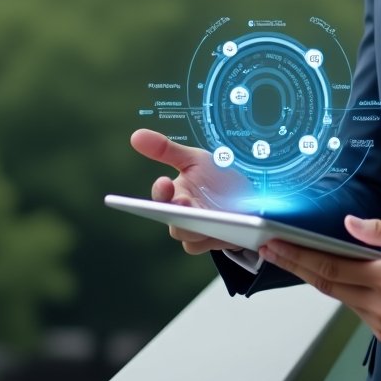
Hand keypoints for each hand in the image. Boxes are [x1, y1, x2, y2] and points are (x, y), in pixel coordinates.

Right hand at [129, 128, 249, 254]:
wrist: (245, 194)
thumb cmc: (214, 176)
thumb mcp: (194, 159)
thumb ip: (166, 150)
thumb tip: (135, 135)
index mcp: (174, 195)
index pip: (161, 197)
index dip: (161, 192)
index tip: (165, 182)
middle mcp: (183, 217)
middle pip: (174, 223)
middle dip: (179, 214)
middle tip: (185, 202)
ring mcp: (199, 232)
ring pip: (189, 239)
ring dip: (197, 229)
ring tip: (210, 216)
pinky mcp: (216, 241)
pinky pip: (210, 245)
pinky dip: (217, 237)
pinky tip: (229, 226)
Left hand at [259, 216, 380, 343]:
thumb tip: (349, 224)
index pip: (332, 267)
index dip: (300, 256)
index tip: (276, 245)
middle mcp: (380, 306)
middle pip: (327, 285)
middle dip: (297, 265)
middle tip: (272, 250)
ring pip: (341, 298)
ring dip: (322, 278)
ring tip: (302, 257)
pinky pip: (357, 309)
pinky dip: (347, 292)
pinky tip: (345, 277)